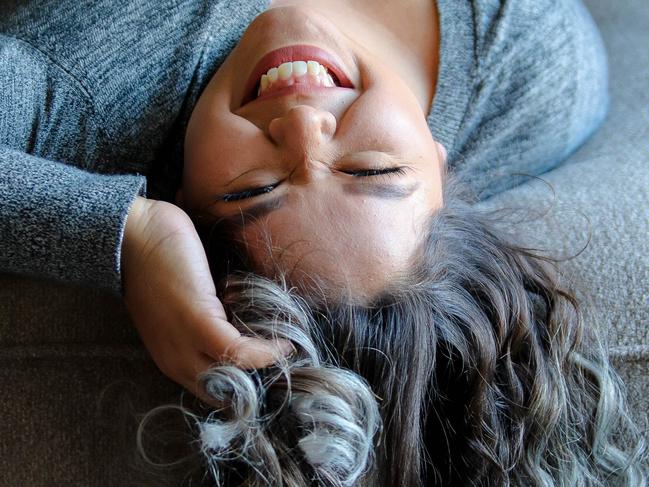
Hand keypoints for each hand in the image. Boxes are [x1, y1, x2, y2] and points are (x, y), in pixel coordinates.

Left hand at [121, 197, 290, 404]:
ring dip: (266, 368)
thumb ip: (208, 322)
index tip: (270, 369)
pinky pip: (241, 352)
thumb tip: (243, 324)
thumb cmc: (159, 261)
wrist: (133, 235)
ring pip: (233, 377)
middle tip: (285, 366)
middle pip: (223, 392)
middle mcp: (175, 360)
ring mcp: (185, 345)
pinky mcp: (198, 324)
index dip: (242, 384)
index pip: (212, 388)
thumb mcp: (184, 305)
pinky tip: (281, 341)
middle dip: (256, 384)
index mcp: (172, 357)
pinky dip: (266, 351)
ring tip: (286, 351)